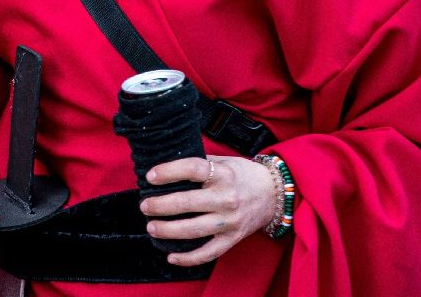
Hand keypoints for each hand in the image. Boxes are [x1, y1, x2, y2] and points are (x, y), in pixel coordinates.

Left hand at [141, 156, 276, 267]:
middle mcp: (226, 198)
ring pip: (194, 230)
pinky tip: (171, 257)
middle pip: (187, 203)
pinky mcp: (233, 239)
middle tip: (144, 206)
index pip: (192, 169)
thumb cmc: (243, 175)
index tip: (150, 177)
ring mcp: (230, 221)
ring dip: (168, 230)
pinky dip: (189, 258)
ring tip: (151, 227)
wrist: (275, 194)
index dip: (169, 172)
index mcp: (223, 174)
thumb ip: (200, 163)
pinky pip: (209, 252)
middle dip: (160, 205)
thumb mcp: (224, 162)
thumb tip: (166, 165)